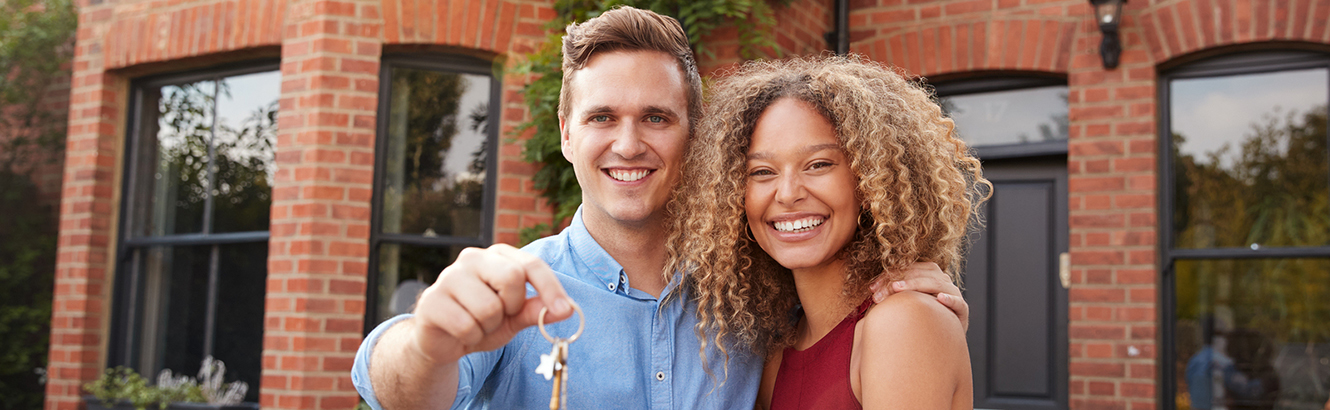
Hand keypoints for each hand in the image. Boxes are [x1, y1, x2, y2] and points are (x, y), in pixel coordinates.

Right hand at [409, 243, 573, 363]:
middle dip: (512, 307)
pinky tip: (461, 333)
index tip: (565, 311)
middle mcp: (472, 258)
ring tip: (477, 325)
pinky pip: (466, 326)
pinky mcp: (431, 301)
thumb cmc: (482, 322)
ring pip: (489, 307)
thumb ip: (537, 310)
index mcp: (496, 256)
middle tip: (499, 316)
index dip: (551, 288)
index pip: (531, 264)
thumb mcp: (515, 317)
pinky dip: (471, 338)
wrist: (443, 342)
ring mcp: (448, 277)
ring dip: (489, 327)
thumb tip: (567, 309)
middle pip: (512, 277)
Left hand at [869, 262, 968, 332]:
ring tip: (898, 288)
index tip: (872, 289)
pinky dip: (949, 299)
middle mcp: (942, 280)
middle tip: (879, 294)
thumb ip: (894, 293)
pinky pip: (957, 302)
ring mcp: (953, 293)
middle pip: (919, 273)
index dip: (889, 276)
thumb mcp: (908, 302)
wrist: (943, 337)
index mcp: (928, 274)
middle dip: (897, 281)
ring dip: (916, 284)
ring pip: (935, 283)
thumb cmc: (921, 318)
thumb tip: (871, 290)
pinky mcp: (962, 309)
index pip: (907, 269)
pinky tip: (939, 300)